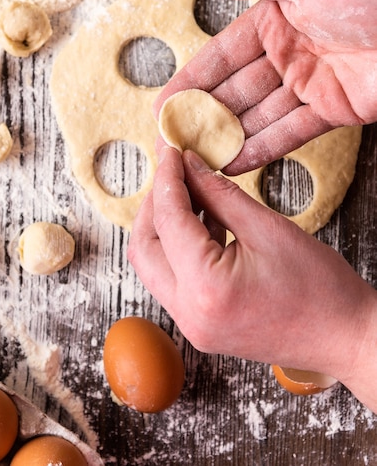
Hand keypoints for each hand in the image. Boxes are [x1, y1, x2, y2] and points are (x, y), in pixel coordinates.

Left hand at [128, 146, 376, 410]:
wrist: (345, 337)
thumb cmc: (320, 287)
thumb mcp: (267, 227)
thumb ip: (219, 194)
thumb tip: (190, 167)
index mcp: (205, 288)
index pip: (167, 219)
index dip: (167, 178)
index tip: (172, 150)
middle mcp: (188, 313)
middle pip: (144, 247)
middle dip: (154, 204)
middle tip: (174, 172)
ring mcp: (192, 325)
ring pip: (154, 265)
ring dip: (166, 226)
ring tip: (190, 192)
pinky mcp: (201, 326)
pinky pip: (174, 280)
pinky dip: (180, 248)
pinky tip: (203, 221)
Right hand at [155, 0, 376, 173]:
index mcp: (276, 19)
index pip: (222, 56)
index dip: (191, 80)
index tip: (164, 103)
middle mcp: (287, 53)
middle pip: (234, 91)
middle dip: (202, 116)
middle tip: (172, 139)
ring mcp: (307, 85)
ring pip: (257, 117)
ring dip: (226, 138)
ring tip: (194, 158)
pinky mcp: (331, 111)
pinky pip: (289, 133)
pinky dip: (262, 149)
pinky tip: (233, 162)